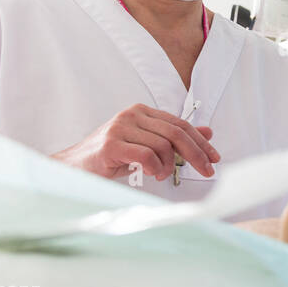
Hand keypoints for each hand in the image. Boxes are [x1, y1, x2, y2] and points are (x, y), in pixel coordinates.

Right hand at [52, 103, 217, 181]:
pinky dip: (154, 167)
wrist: (74, 167)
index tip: (214, 158)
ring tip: (161, 174)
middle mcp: (132, 115)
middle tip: (207, 170)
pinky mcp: (111, 144)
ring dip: (168, 166)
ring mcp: (120, 128)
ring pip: (163, 145)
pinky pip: (146, 155)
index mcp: (142, 112)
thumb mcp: (147, 146)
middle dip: (197, 154)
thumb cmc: (111, 158)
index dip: (201, 141)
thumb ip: (173, 138)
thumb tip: (207, 133)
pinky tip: (151, 173)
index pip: (181, 124)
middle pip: (176, 133)